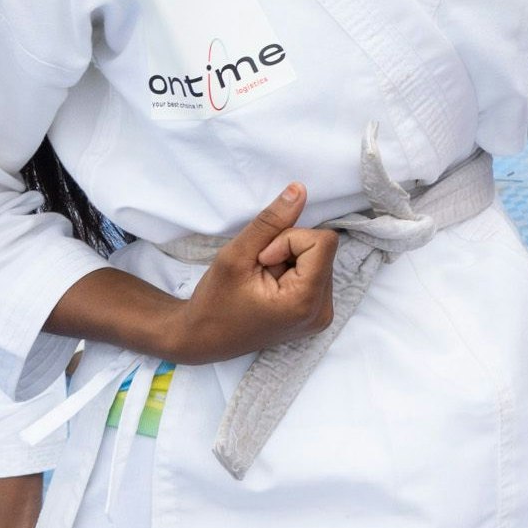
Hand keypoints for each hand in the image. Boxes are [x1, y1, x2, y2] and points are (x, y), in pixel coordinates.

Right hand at [163, 184, 338, 363]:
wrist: (204, 338)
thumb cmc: (215, 301)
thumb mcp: (236, 255)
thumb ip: (271, 222)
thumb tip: (300, 190)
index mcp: (306, 302)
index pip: (322, 241)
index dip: (288, 240)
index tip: (262, 259)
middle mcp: (323, 311)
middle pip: (322, 249)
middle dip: (289, 249)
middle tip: (259, 270)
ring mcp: (322, 315)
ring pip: (319, 257)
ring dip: (290, 259)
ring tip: (263, 281)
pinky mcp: (317, 312)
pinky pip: (316, 271)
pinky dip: (293, 270)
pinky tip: (271, 286)